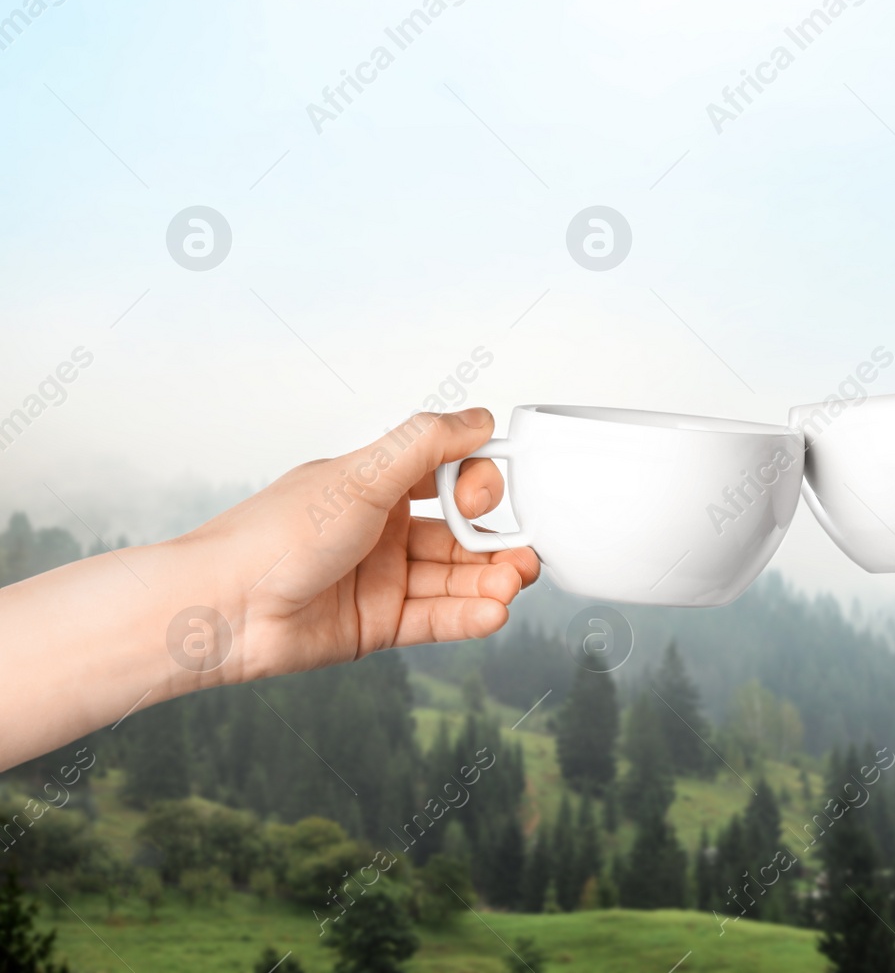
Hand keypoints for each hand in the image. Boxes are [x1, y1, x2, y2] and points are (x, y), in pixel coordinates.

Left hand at [187, 409, 539, 682]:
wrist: (222, 609)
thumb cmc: (275, 536)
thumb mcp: (360, 477)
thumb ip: (426, 444)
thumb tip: (481, 418)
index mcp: (377, 485)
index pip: (450, 478)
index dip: (477, 486)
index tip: (482, 497)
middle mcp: (383, 531)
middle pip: (462, 535)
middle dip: (497, 544)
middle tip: (522, 556)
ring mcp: (382, 581)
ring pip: (454, 579)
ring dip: (489, 582)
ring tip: (510, 587)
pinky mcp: (378, 626)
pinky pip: (436, 619)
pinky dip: (468, 616)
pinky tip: (492, 614)